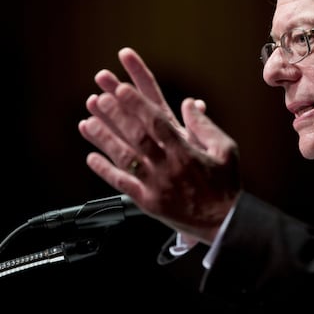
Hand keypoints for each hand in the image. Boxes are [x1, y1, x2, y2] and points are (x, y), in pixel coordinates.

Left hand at [78, 47, 240, 243]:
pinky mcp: (148, 203)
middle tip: (101, 99)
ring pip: (125, 158)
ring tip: (88, 123)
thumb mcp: (226, 150)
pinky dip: (105, 171)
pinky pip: (122, 185)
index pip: (157, 123)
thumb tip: (190, 103)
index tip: (122, 89)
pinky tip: (91, 157)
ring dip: (105, 139)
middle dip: (117, 116)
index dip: (138, 105)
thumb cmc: (225, 185)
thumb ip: (205, 126)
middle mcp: (168, 168)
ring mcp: (155, 186)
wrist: (223, 224)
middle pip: (137, 137)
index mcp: (186, 153)